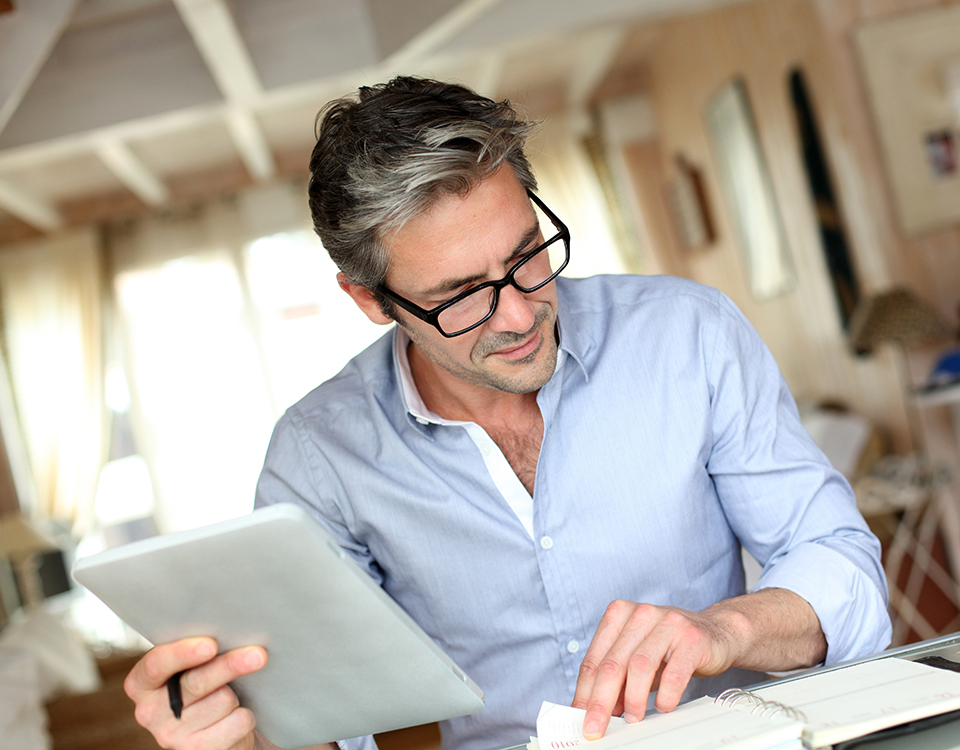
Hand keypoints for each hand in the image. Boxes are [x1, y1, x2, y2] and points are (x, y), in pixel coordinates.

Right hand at [124, 636, 267, 749]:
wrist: (213, 731)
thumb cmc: (202, 686)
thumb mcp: (190, 667)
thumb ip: (198, 651)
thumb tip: (234, 634)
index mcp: (142, 684)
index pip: (155, 666)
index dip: (182, 653)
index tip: (210, 644)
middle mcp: (150, 713)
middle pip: (196, 683)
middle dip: (229, 666)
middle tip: (258, 655)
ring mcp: (173, 737)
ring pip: (223, 700)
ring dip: (236, 694)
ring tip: (228, 697)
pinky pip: (238, 721)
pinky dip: (244, 715)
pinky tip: (234, 716)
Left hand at [571, 600, 737, 739]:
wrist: (716, 633)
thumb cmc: (670, 647)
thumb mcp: (638, 659)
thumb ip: (617, 679)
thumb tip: (596, 710)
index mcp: (620, 614)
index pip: (594, 658)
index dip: (584, 691)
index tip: (579, 716)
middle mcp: (641, 614)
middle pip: (613, 663)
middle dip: (601, 701)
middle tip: (596, 726)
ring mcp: (667, 623)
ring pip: (640, 666)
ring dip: (633, 699)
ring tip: (633, 717)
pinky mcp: (692, 638)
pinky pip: (674, 672)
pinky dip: (666, 695)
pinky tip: (663, 707)